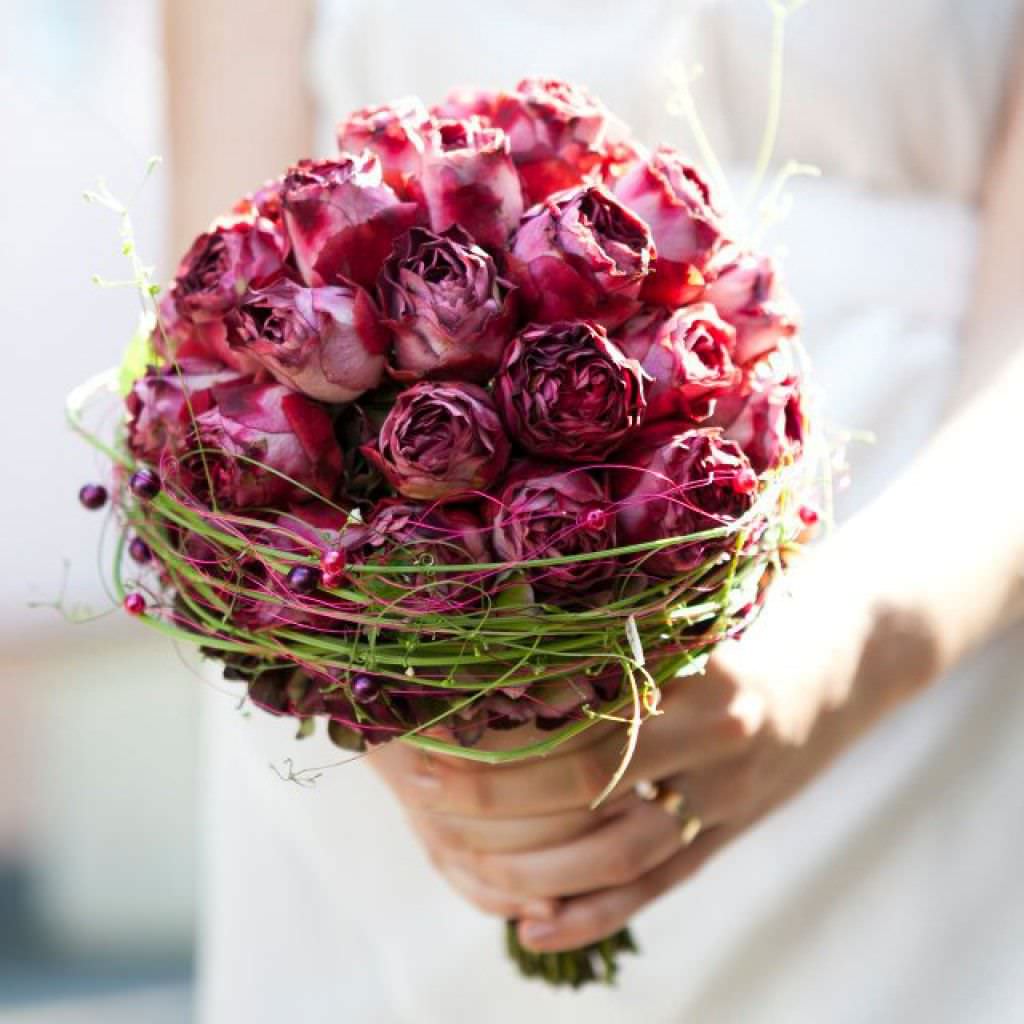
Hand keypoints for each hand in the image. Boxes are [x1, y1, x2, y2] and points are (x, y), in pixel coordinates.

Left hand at [371, 535, 935, 949]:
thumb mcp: (698, 607)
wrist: (859, 652)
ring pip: (619, 851)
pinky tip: (533, 931)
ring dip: (533, 867)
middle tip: (422, 788)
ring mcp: (731, 798)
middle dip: (494, 795)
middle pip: (587, 786)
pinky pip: (659, 886)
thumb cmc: (763, 608)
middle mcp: (720, 741)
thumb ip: (619, 634)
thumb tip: (507, 649)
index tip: (433, 726)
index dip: (503, 728)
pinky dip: (594, 915)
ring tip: (462, 860)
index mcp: (704, 674)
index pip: (583, 714)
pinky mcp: (734, 833)